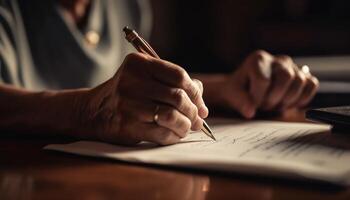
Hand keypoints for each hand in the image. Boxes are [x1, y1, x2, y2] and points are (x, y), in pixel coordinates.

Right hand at [74, 53, 207, 144]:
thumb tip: (201, 98)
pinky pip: (162, 133)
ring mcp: (129, 104)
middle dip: (193, 111)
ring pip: (172, 116)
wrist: (95, 111)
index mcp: (140, 64)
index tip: (200, 104)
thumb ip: (173, 82)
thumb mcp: (145, 78)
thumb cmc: (127, 93)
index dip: (195, 92)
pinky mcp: (128, 126)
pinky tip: (175, 134)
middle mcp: (132, 81)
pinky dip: (174, 136)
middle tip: (197, 119)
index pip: (179, 75)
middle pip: (178, 96)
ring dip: (185, 125)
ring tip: (186, 127)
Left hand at [218, 50, 318, 117]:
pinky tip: (288, 103)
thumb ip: (240, 101)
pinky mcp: (303, 75)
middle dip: (274, 98)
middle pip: (286, 77)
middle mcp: (278, 60)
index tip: (252, 103)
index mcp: (258, 59)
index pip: (264, 80)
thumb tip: (250, 111)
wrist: (246, 89)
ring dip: (287, 100)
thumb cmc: (239, 89)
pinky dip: (302, 98)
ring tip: (274, 105)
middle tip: (264, 106)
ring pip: (300, 81)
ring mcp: (292, 66)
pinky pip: (311, 85)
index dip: (258, 98)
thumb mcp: (232, 94)